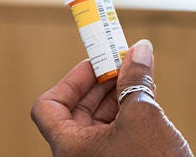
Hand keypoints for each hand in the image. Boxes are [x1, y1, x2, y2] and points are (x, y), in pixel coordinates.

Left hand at [31, 40, 191, 156]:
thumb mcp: (143, 115)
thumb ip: (136, 79)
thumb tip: (140, 49)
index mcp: (69, 147)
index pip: (49, 106)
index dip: (70, 80)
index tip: (98, 63)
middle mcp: (79, 155)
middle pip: (76, 109)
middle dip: (100, 82)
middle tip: (123, 60)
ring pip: (99, 120)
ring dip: (117, 93)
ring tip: (139, 76)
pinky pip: (117, 131)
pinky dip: (128, 110)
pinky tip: (146, 96)